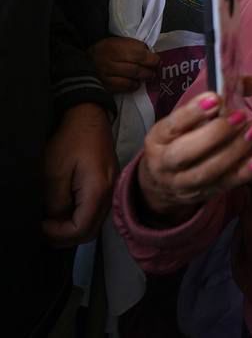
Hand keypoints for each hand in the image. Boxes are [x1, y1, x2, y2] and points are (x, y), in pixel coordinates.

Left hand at [42, 103, 116, 244]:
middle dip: (64, 236)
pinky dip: (80, 217)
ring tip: (50, 221)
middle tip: (43, 229)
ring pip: (94, 223)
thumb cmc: (71, 140)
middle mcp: (110, 193)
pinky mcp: (108, 184)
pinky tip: (64, 210)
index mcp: (97, 191)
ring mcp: (111, 189)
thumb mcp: (54, 171)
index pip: (80, 230)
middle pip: (89, 231)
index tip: (40, 225)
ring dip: (72, 228)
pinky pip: (96, 210)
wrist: (89, 116)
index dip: (57, 234)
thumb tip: (55, 221)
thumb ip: (56, 202)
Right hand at [90, 36, 159, 93]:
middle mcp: (109, 61)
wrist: (86, 61)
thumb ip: (134, 46)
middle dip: (149, 70)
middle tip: (154, 70)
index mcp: (114, 47)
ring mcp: (106, 75)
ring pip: (130, 79)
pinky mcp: (105, 85)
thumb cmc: (107, 49)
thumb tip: (151, 53)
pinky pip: (123, 87)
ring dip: (143, 78)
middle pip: (135, 69)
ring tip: (148, 76)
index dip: (151, 59)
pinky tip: (136, 83)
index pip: (138, 54)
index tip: (157, 60)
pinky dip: (133, 86)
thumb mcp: (119, 41)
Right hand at [137, 92, 251, 220]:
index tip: (215, 98)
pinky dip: (243, 174)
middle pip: (185, 153)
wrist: (161, 184)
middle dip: (215, 134)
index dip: (192, 112)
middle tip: (240, 117)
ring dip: (234, 151)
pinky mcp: (202, 194)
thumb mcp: (186, 119)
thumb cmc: (180, 140)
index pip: (173, 125)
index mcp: (159, 137)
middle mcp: (165, 162)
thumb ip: (219, 98)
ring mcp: (183, 182)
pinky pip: (223, 186)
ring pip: (207, 171)